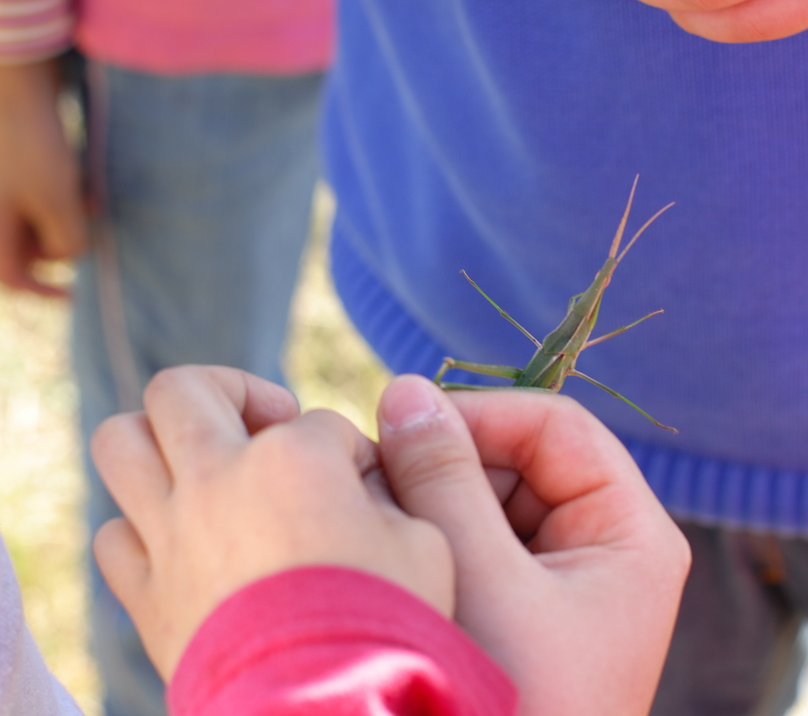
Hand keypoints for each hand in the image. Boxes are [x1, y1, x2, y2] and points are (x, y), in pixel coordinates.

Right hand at [0, 60, 85, 295]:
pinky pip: (36, 197)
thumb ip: (65, 239)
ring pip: (35, 222)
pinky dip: (59, 197)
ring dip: (64, 217)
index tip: (75, 295)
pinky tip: (81, 184)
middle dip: (60, 241)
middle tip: (85, 219)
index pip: (11, 277)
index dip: (43, 290)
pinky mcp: (11, 168)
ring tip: (86, 196)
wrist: (15, 82)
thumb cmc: (31, 143)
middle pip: (26, 248)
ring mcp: (1, 188)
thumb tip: (69, 256)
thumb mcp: (57, 199)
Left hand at [91, 366, 453, 680]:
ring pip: (119, 441)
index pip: (324, 422)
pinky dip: (144, 529)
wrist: (325, 712)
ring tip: (206, 467)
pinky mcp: (145, 595)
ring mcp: (170, 534)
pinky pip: (114, 535)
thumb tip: (364, 477)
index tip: (370, 493)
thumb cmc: (385, 623)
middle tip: (268, 430)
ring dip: (161, 442)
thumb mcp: (428, 539)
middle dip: (230, 393)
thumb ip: (394, 488)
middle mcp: (217, 479)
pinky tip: (185, 543)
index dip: (354, 453)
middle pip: (183, 389)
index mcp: (295, 457)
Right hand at [377, 375, 690, 715]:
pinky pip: (474, 545)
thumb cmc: (518, 704)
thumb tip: (405, 390)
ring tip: (372, 526)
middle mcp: (605, 549)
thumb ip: (444, 479)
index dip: (482, 415)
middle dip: (444, 464)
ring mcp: (562, 580)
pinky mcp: (524, 608)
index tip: (402, 427)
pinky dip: (429, 540)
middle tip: (367, 481)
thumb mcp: (482, 579)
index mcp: (632, 535)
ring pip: (487, 500)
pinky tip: (389, 559)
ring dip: (426, 503)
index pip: (558, 427)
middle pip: (519, 460)